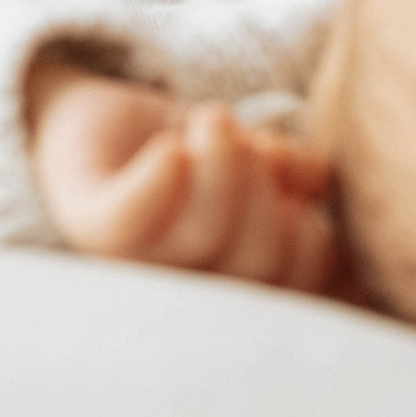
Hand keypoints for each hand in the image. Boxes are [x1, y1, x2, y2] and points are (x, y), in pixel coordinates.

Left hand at [26, 62, 343, 293]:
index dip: (316, 245)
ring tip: (211, 125)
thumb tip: (329, 200)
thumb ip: (301, 190)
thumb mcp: (266, 168)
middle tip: (247, 147)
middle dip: (269, 192)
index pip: (300, 299)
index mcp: (231, 300)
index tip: (298, 194)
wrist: (97, 115)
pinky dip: (162, 177)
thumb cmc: (194, 154)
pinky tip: (172, 146)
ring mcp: (127, 268)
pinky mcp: (87, 222)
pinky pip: (130, 219)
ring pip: (205, 235)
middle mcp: (178, 301)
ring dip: (227, 159)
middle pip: (260, 264)